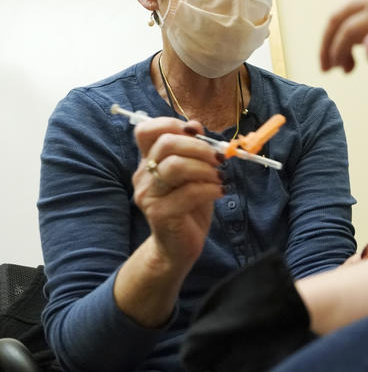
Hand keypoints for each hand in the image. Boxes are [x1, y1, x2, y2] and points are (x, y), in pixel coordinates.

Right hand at [132, 117, 223, 268]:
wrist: (178, 247)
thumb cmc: (188, 205)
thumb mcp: (193, 173)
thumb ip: (192, 150)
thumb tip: (195, 125)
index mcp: (148, 161)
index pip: (146, 130)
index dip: (172, 124)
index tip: (196, 133)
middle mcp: (142, 175)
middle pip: (166, 144)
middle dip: (199, 146)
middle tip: (218, 158)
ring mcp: (148, 195)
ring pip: (175, 166)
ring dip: (205, 168)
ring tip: (219, 177)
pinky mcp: (160, 214)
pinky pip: (189, 192)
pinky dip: (211, 189)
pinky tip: (220, 192)